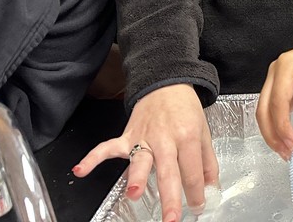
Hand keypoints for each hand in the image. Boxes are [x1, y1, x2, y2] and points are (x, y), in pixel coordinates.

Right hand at [73, 84, 215, 221]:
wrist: (167, 83)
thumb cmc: (185, 109)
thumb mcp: (203, 132)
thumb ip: (207, 162)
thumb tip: (212, 187)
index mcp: (187, 137)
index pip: (192, 171)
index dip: (196, 192)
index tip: (198, 208)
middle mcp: (165, 139)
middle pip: (168, 171)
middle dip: (170, 197)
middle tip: (172, 218)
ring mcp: (144, 138)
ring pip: (140, 160)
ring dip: (137, 177)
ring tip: (135, 193)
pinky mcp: (127, 136)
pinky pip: (108, 147)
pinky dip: (93, 158)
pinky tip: (80, 170)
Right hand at [256, 37, 292, 158]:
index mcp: (285, 67)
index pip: (277, 103)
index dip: (282, 127)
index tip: (292, 145)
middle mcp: (275, 72)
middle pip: (264, 109)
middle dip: (273, 134)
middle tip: (286, 153)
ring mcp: (275, 79)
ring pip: (266, 111)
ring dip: (274, 133)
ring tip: (286, 150)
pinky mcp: (280, 87)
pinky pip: (274, 110)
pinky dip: (279, 126)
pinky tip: (286, 138)